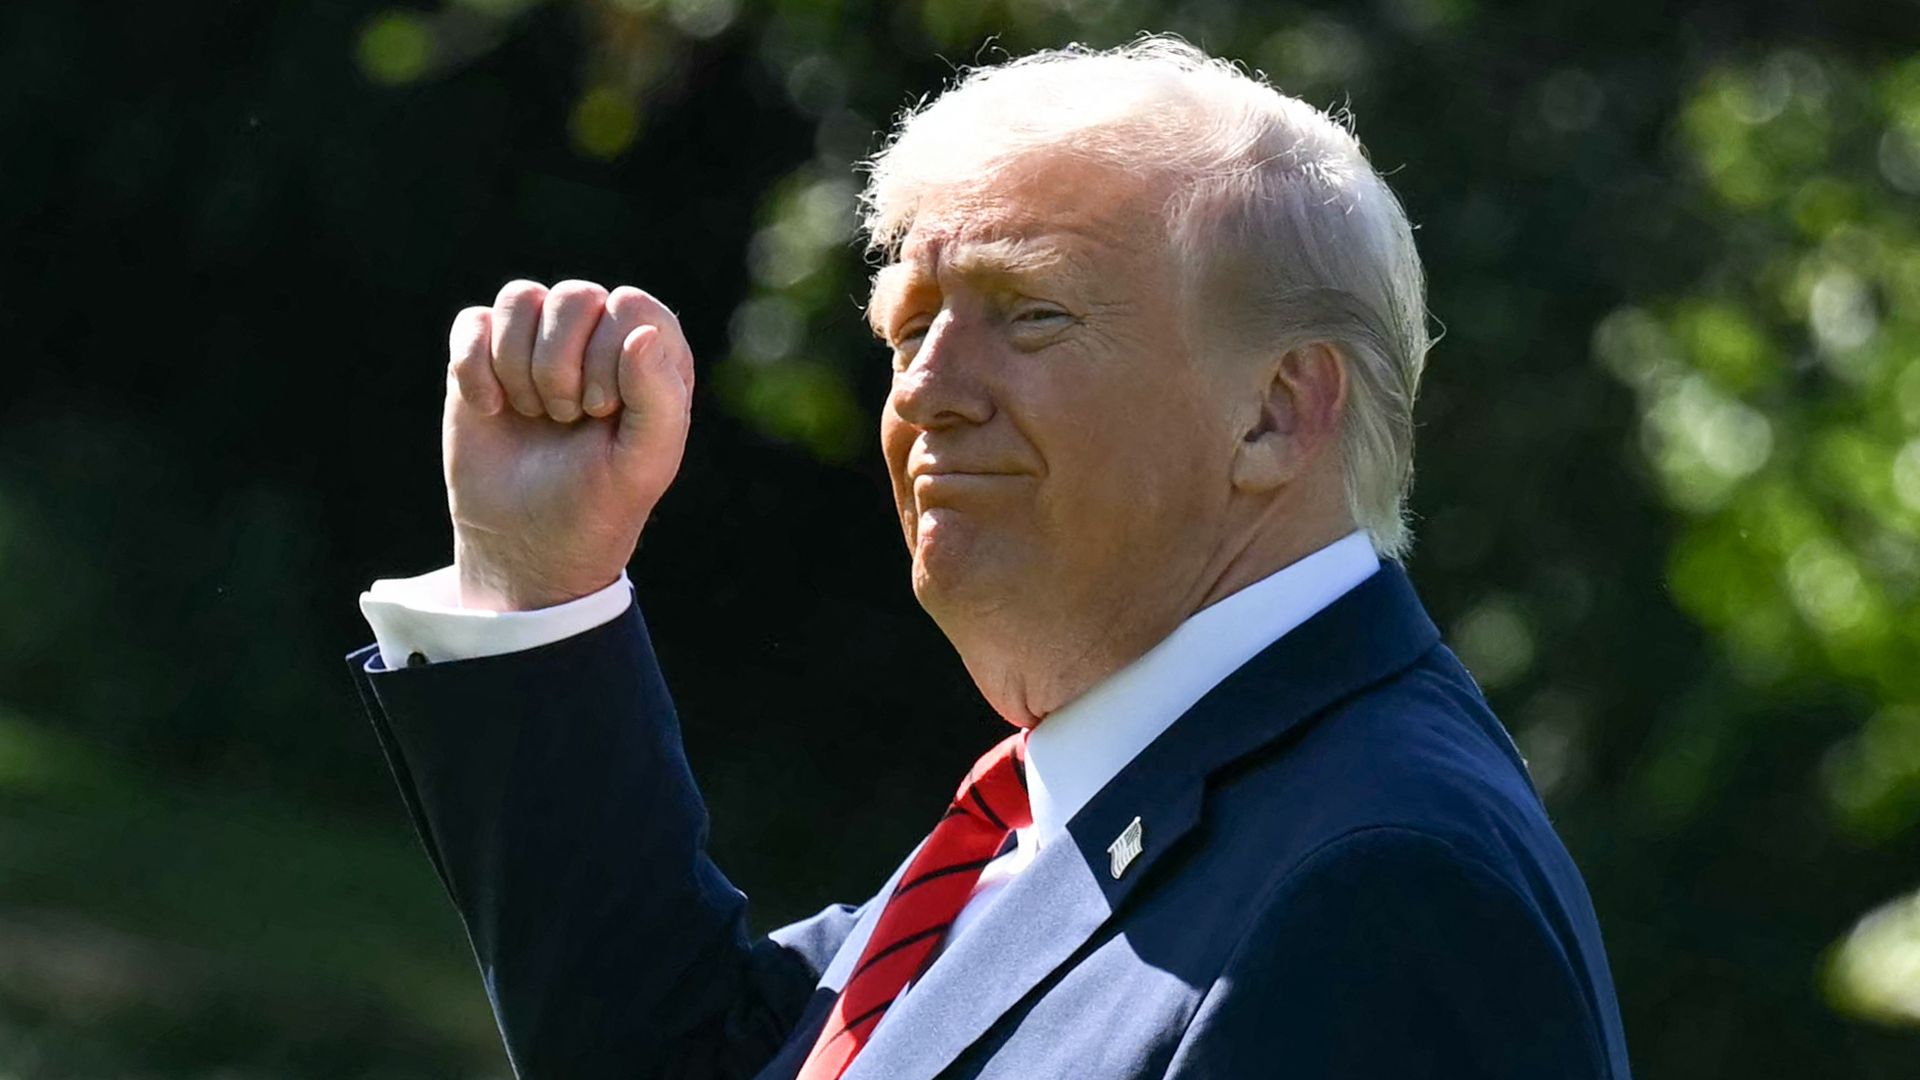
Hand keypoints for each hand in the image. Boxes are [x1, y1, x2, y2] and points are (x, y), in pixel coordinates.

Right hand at [443, 279, 693, 610]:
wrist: (526, 545)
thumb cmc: (597, 503)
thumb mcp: (644, 464)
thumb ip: (660, 399)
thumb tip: (641, 332)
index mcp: (652, 354)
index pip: (631, 306)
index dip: (610, 357)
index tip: (602, 412)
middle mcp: (599, 336)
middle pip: (574, 296)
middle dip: (561, 367)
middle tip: (565, 419)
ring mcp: (539, 342)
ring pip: (520, 298)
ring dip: (519, 367)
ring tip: (534, 414)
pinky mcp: (485, 355)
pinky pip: (473, 322)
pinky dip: (473, 367)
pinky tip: (490, 410)